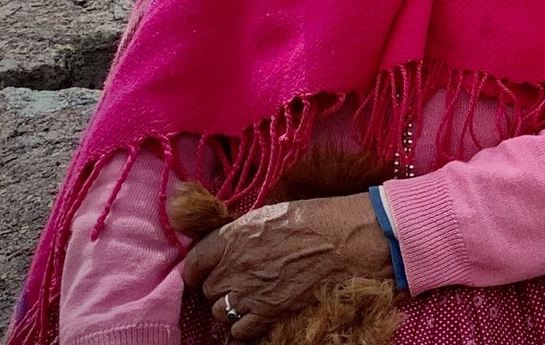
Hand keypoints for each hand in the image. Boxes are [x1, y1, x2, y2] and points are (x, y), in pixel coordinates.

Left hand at [180, 193, 391, 339]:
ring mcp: (250, 293)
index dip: (197, 270)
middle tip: (238, 283)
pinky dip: (245, 327)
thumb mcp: (274, 213)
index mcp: (233, 236)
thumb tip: (233, 244)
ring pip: (220, 312)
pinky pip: (240, 331)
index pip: (194, 261)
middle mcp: (235, 266)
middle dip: (220, 287)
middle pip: (208, 289)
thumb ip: (245, 233)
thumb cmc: (319, 219)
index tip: (203, 272)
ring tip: (250, 300)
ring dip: (231, 308)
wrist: (350, 241)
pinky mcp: (269, 313)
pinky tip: (258, 318)